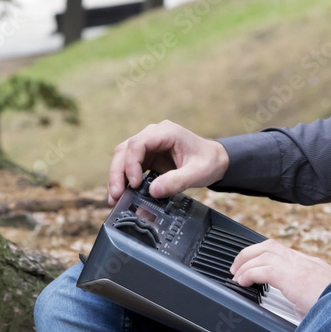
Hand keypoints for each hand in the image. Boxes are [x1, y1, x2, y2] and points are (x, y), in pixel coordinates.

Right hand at [107, 120, 229, 204]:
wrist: (215, 161)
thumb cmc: (209, 162)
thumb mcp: (198, 173)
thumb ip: (177, 181)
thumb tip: (153, 192)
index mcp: (166, 132)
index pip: (138, 144)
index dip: (132, 163)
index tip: (135, 184)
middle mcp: (154, 135)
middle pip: (125, 150)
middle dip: (118, 173)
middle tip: (117, 195)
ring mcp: (149, 145)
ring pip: (123, 157)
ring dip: (117, 177)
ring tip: (115, 198)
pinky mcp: (147, 157)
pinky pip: (129, 166)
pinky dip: (124, 180)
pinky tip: (121, 195)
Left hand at [230, 239, 330, 317]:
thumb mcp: (323, 299)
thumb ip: (311, 299)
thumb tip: (301, 309)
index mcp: (311, 265)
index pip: (282, 251)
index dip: (264, 256)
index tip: (253, 267)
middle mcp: (304, 261)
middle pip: (270, 245)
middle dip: (249, 253)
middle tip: (237, 268)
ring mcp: (299, 266)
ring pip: (263, 252)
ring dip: (245, 262)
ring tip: (236, 275)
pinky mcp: (292, 277)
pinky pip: (263, 269)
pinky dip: (249, 274)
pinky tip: (242, 282)